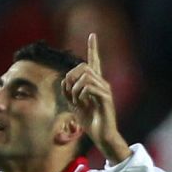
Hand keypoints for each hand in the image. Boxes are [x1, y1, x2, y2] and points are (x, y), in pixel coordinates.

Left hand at [62, 33, 128, 162]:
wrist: (102, 136)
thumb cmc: (90, 121)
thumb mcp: (74, 104)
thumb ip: (68, 90)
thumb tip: (65, 80)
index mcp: (94, 83)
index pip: (94, 61)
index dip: (93, 48)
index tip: (93, 35)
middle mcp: (102, 83)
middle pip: (83, 66)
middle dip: (70, 76)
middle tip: (69, 93)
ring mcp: (105, 90)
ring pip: (84, 76)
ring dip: (74, 88)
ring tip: (76, 101)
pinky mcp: (105, 97)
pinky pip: (88, 87)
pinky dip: (80, 94)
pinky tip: (82, 103)